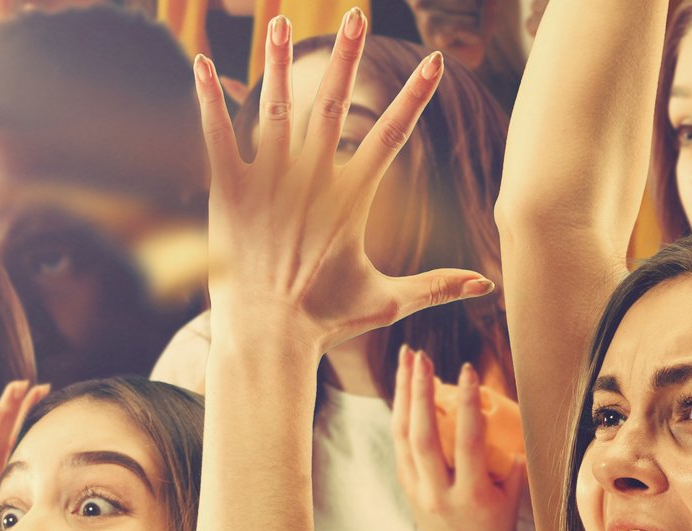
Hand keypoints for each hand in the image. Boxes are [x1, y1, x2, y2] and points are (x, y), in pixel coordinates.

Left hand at [195, 11, 492, 352]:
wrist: (268, 338)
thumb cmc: (327, 322)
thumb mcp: (389, 303)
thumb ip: (437, 286)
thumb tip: (487, 286)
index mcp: (351, 201)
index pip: (394, 136)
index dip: (417, 97)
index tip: (435, 62)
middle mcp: (311, 181)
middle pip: (334, 104)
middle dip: (346, 56)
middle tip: (354, 16)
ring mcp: (268, 182)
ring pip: (274, 108)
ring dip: (277, 62)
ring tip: (280, 21)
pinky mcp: (229, 191)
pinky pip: (217, 135)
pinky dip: (211, 99)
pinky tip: (204, 64)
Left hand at [392, 346, 549, 530]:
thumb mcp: (517, 499)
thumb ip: (516, 462)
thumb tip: (515, 421)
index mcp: (474, 497)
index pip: (468, 440)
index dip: (467, 402)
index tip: (469, 369)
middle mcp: (440, 497)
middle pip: (422, 435)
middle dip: (418, 391)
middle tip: (420, 355)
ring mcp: (420, 496)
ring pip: (403, 439)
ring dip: (402, 397)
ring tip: (406, 362)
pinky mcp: (409, 493)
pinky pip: (401, 448)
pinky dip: (402, 417)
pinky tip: (406, 393)